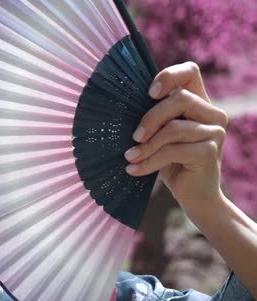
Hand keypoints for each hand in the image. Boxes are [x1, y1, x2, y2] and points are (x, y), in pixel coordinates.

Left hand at [124, 62, 227, 218]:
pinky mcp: (210, 152)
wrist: (193, 196)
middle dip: (150, 118)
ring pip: (174, 127)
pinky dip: (150, 161)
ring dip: (146, 145)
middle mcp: (212, 113)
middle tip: (134, 137)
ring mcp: (215, 132)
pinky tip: (135, 170)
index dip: (169, 76)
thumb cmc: (170, 162)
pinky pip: (173, 150)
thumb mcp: (158, 135)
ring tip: (130, 157)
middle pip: (180, 99)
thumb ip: (152, 117)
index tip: (149, 94)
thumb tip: (118, 106)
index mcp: (199, 102)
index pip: (189, 71)